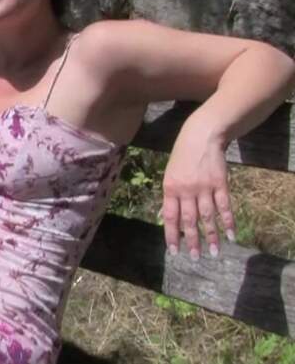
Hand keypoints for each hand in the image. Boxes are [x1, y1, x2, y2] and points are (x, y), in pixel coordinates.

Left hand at [161, 120, 235, 259]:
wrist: (201, 136)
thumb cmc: (182, 157)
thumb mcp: (170, 174)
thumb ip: (170, 196)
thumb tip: (164, 217)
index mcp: (170, 188)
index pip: (170, 217)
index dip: (172, 234)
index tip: (174, 251)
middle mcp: (186, 190)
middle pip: (189, 220)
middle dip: (192, 241)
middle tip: (194, 258)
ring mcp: (204, 187)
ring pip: (208, 217)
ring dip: (211, 236)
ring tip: (214, 253)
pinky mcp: (220, 184)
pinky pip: (224, 206)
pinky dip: (227, 222)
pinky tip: (230, 235)